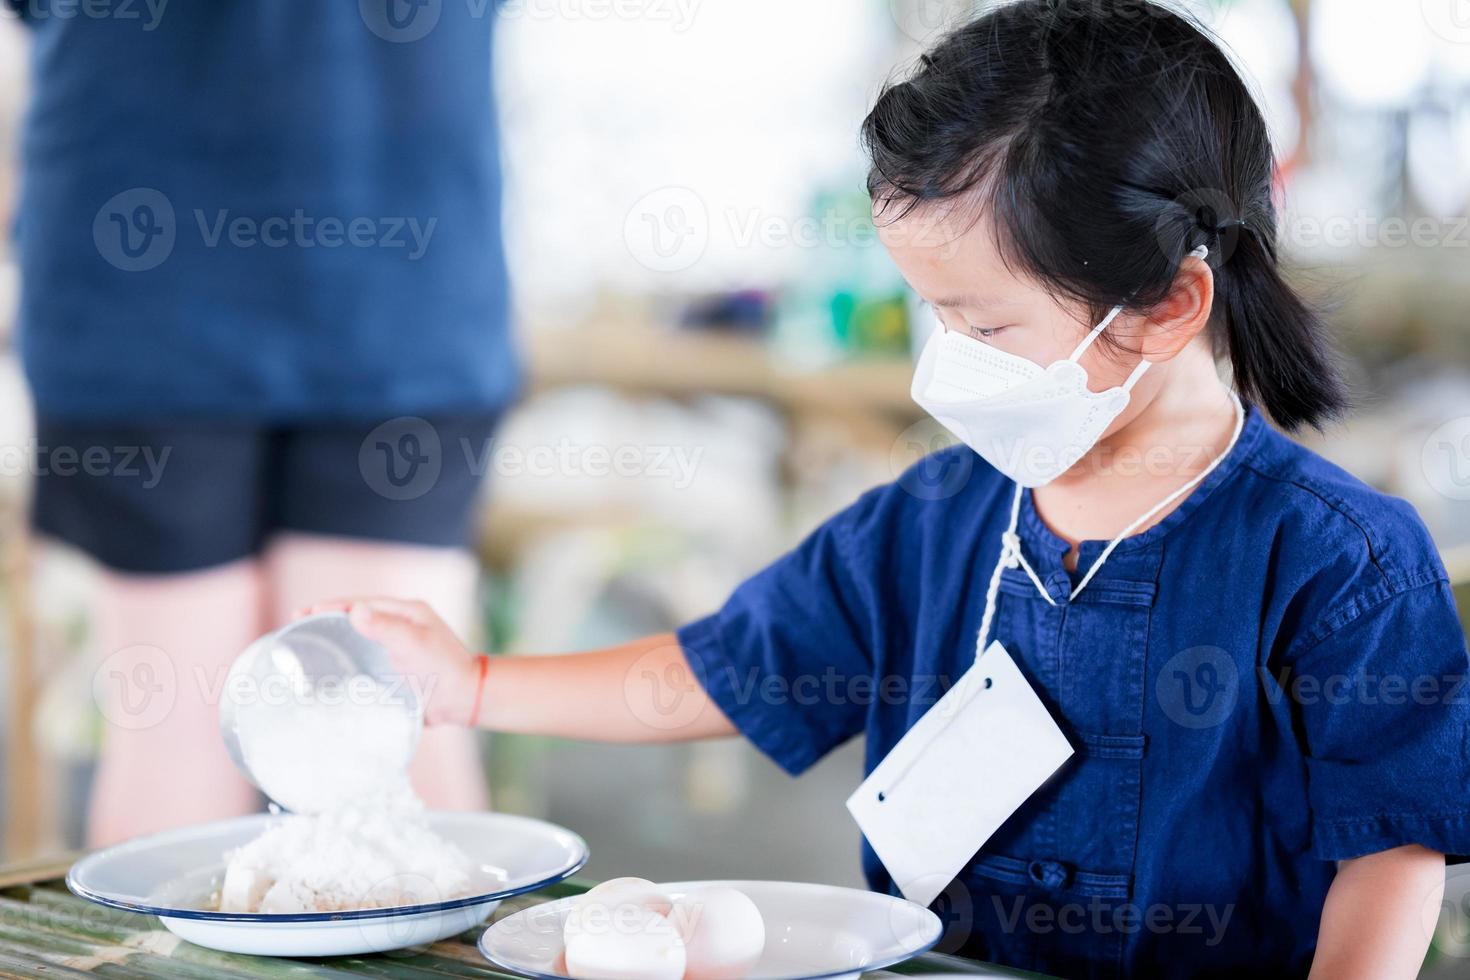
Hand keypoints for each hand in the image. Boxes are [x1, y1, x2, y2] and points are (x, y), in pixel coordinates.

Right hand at [297, 597, 481, 726]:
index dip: (333, 607)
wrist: (463, 699)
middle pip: (357, 618)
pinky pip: (364, 659)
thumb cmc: (443, 668)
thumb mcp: (415, 643)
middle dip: (327, 620)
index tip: (306, 612)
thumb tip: (355, 611)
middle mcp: (400, 626)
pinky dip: (345, 659)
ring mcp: (396, 647)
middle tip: (297, 624)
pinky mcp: (394, 668)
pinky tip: (327, 668)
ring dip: (333, 639)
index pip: (363, 604)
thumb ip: (386, 627)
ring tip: (305, 644)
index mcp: (407, 613)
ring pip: (358, 638)